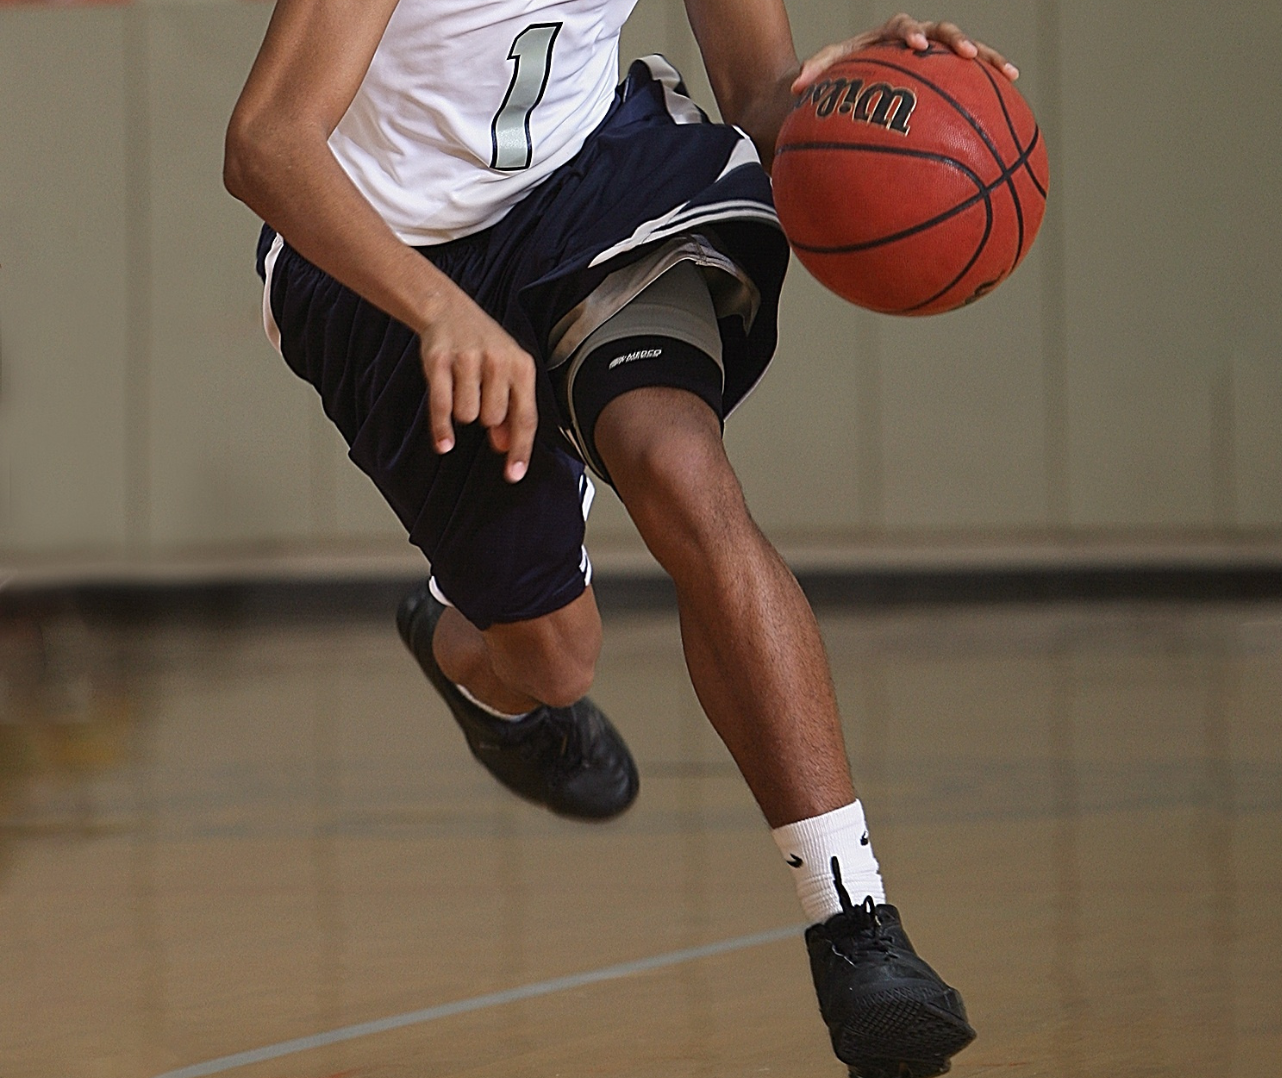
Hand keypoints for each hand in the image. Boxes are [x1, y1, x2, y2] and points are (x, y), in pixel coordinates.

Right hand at [418, 286, 537, 482]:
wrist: (449, 309)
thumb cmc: (483, 345)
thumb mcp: (507, 372)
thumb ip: (512, 408)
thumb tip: (507, 445)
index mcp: (521, 366)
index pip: (526, 417)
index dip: (521, 449)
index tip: (514, 474)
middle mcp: (498, 361)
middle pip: (493, 418)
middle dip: (486, 419)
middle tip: (479, 398)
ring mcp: (468, 360)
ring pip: (468, 415)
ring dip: (463, 413)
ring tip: (462, 390)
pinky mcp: (439, 361)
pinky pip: (442, 406)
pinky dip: (442, 429)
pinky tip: (444, 444)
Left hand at [792, 11, 1018, 93]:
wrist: (846, 81)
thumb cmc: (834, 78)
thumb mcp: (823, 74)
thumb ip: (813, 74)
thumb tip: (794, 86)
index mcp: (886, 36)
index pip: (899, 27)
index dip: (909, 33)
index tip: (913, 46)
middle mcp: (914, 41)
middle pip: (940, 32)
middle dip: (955, 42)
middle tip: (968, 55)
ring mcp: (933, 58)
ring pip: (964, 52)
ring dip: (987, 59)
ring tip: (1009, 73)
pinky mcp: (945, 76)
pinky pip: (971, 80)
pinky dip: (990, 85)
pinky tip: (1011, 94)